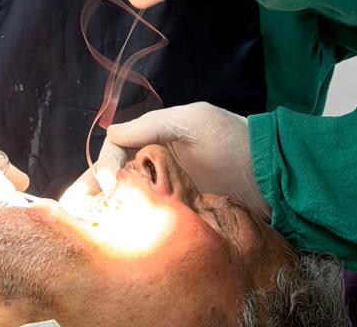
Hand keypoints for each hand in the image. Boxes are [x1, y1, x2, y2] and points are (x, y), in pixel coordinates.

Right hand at [100, 103, 268, 219]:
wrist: (274, 175)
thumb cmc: (232, 139)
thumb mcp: (192, 121)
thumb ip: (150, 124)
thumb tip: (110, 131)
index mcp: (158, 140)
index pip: (117, 152)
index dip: (107, 166)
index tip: (110, 184)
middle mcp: (160, 166)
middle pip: (117, 180)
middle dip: (97, 193)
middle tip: (81, 212)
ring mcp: (171, 193)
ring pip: (131, 202)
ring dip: (112, 211)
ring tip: (95, 227)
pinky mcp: (183, 217)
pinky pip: (153, 220)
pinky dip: (136, 226)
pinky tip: (123, 235)